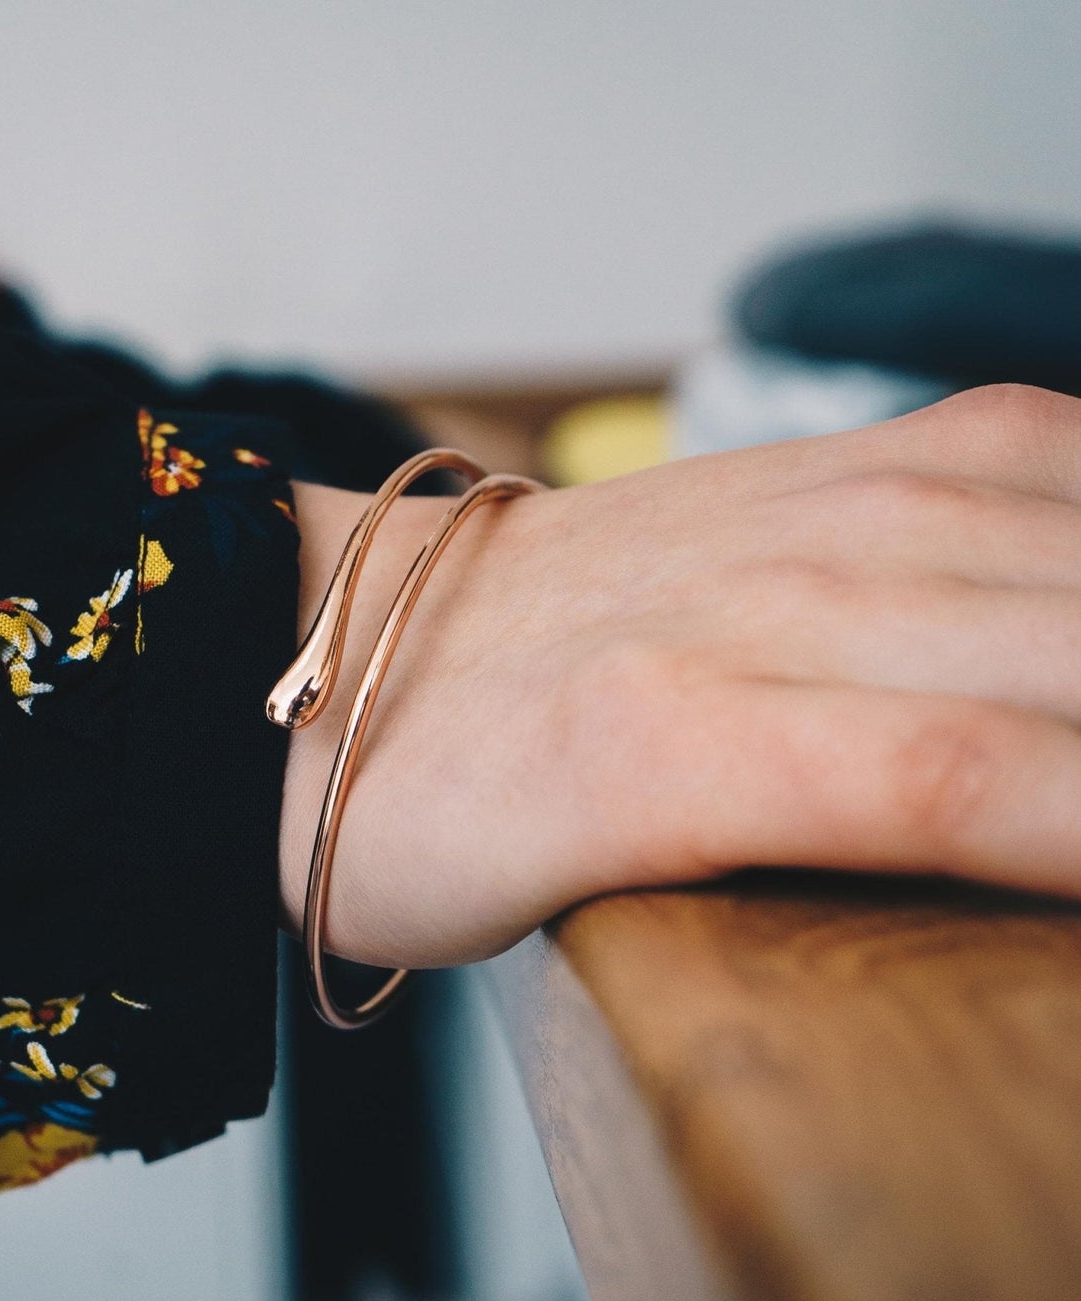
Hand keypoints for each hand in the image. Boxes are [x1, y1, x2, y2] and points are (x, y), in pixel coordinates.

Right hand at [281, 385, 1080, 968]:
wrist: (308, 670)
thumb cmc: (532, 658)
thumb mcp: (763, 577)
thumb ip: (929, 593)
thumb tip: (1050, 657)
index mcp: (881, 478)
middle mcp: (845, 527)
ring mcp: (753, 626)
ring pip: (1075, 661)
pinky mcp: (665, 747)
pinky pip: (939, 770)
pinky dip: (1070, 809)